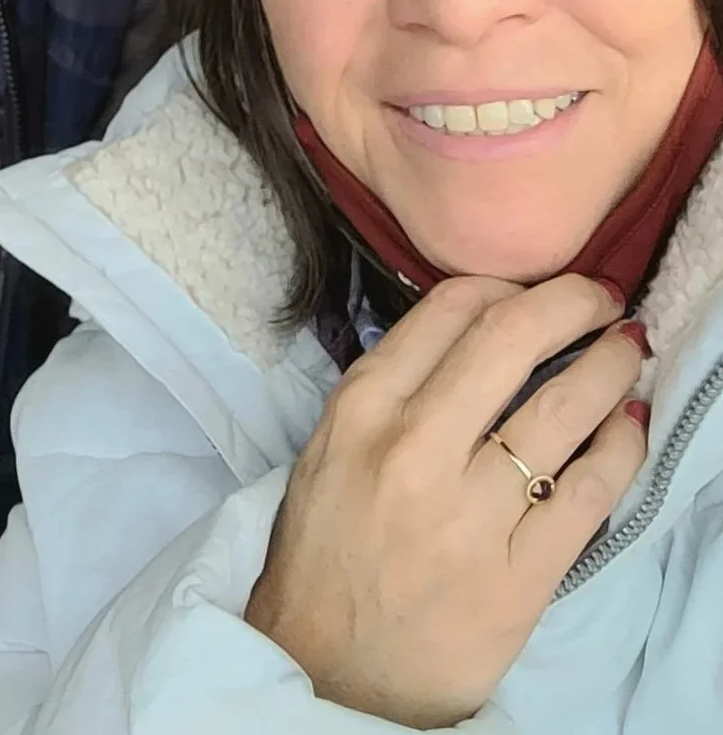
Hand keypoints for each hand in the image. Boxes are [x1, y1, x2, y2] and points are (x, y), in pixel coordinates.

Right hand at [245, 274, 647, 727]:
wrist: (323, 668)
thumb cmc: (327, 550)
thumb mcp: (330, 446)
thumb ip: (391, 389)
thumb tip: (476, 327)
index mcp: (362, 409)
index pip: (451, 310)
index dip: (509, 283)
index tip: (536, 287)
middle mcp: (413, 450)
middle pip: (513, 339)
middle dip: (572, 303)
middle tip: (600, 300)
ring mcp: (468, 516)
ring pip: (563, 409)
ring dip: (610, 364)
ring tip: (627, 351)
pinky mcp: (517, 579)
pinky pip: (589, 493)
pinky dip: (622, 446)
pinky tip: (628, 425)